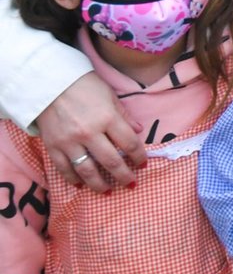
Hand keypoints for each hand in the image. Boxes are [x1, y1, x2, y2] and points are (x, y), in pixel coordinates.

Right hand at [36, 72, 145, 191]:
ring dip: (100, 184)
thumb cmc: (84, 85)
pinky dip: (73, 179)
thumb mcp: (110, 95)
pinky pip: (64, 169)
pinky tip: (81, 184)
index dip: (139, 156)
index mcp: (108, 118)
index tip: (143, 164)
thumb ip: (124, 116)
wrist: (50, 83)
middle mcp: (90, 133)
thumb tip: (138, 131)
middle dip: (124, 176)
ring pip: (87, 171)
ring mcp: (70, 142)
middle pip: (111, 161)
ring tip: (109, 190)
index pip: (129, 143)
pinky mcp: (53, 147)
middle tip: (131, 184)